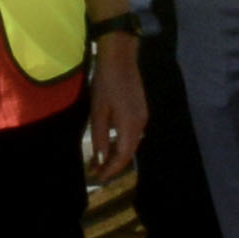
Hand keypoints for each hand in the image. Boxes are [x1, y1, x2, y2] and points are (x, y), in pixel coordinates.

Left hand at [83, 35, 147, 180]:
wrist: (120, 58)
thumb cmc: (105, 84)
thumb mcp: (98, 112)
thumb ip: (100, 137)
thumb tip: (100, 159)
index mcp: (131, 126)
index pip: (122, 157)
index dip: (111, 170)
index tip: (98, 179)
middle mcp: (141, 125)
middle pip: (129, 152)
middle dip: (113, 165)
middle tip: (96, 173)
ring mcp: (142, 117)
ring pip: (130, 144)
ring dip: (116, 154)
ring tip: (99, 161)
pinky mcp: (140, 111)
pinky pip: (131, 134)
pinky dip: (120, 143)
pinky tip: (109, 144)